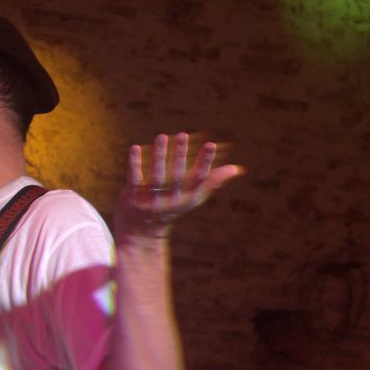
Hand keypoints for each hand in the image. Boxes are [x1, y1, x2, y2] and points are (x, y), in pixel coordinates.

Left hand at [114, 132, 243, 239]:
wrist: (142, 235)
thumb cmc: (171, 210)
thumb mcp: (192, 198)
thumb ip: (212, 182)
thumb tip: (237, 169)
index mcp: (186, 197)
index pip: (198, 179)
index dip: (205, 162)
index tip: (211, 144)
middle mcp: (169, 199)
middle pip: (176, 176)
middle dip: (180, 156)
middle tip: (183, 134)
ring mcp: (150, 199)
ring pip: (155, 177)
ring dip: (159, 156)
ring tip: (162, 136)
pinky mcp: (132, 198)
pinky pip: (133, 179)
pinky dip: (134, 164)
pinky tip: (135, 147)